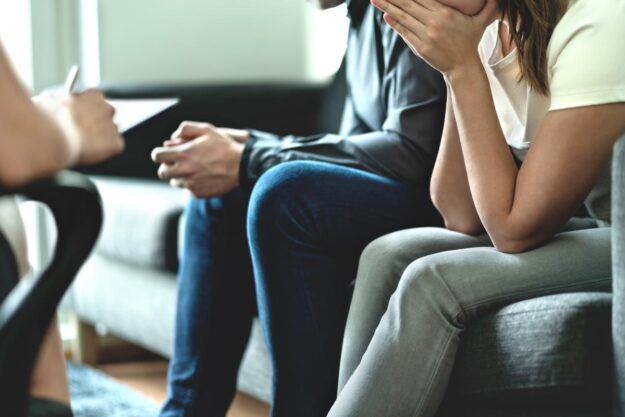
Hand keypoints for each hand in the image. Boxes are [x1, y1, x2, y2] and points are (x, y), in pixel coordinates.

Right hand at [38, 89, 124, 164]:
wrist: (53, 138)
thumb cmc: (48, 119)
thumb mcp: (49, 101)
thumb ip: (58, 101)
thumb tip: (51, 101)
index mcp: (94, 95)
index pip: (97, 101)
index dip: (87, 111)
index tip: (80, 118)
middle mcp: (108, 108)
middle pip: (106, 117)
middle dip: (96, 124)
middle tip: (81, 133)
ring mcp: (113, 127)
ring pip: (110, 133)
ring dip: (100, 138)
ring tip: (82, 144)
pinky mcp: (115, 144)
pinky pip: (113, 148)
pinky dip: (104, 151)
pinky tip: (90, 151)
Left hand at [151, 122, 244, 197]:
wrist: (241, 166)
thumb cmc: (224, 146)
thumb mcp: (207, 129)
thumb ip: (186, 129)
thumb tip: (172, 137)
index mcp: (183, 154)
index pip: (157, 156)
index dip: (159, 153)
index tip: (165, 153)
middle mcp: (184, 171)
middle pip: (162, 173)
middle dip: (167, 167)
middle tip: (177, 163)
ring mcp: (191, 184)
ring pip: (175, 182)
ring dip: (180, 176)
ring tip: (194, 169)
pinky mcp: (198, 193)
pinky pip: (188, 190)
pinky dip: (192, 184)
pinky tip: (204, 177)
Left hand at [371, 0, 498, 78]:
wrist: (463, 67)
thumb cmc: (470, 42)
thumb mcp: (480, 21)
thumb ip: (489, 6)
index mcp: (446, 12)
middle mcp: (434, 22)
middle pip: (409, 3)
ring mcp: (426, 35)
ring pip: (403, 16)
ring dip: (387, 6)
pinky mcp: (420, 47)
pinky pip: (404, 32)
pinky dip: (394, 23)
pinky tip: (385, 14)